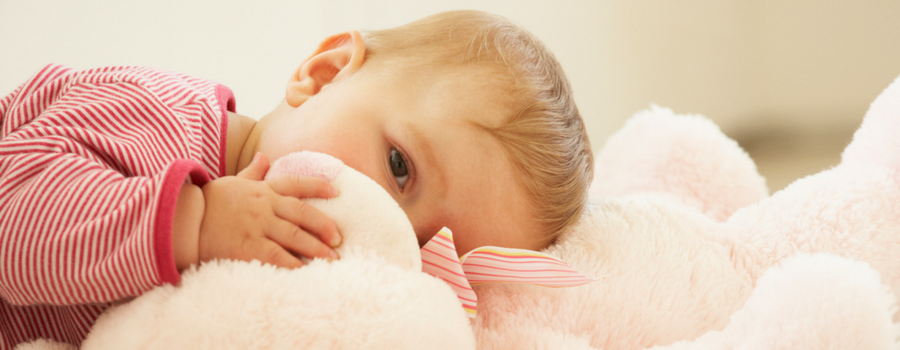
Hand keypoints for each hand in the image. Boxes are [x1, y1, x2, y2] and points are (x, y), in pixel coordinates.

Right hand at [197, 152, 341, 267]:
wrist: (184, 220)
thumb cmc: (210, 203)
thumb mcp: (233, 182)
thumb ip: (253, 172)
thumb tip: (264, 156)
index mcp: (262, 190)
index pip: (296, 183)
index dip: (318, 186)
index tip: (337, 191)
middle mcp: (264, 206)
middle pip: (302, 213)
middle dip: (324, 225)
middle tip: (340, 238)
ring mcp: (257, 226)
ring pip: (294, 236)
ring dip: (317, 248)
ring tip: (333, 258)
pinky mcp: (247, 247)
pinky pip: (276, 256)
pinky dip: (293, 263)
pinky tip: (306, 271)